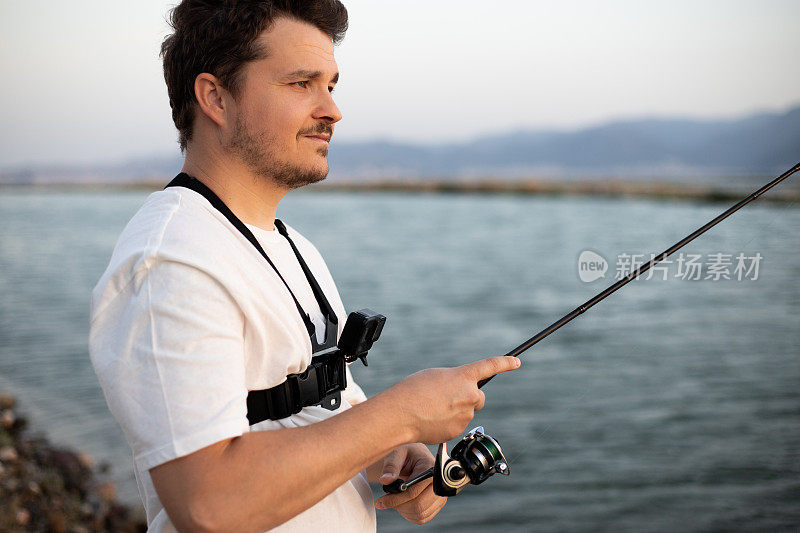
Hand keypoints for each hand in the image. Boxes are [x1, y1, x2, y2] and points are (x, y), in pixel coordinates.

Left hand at [372, 443, 445, 524]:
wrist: (414, 459)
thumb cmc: (405, 455)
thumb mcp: (396, 454)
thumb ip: (390, 466)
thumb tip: (386, 480)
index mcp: (430, 467)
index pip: (413, 491)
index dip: (395, 499)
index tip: (381, 502)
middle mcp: (438, 482)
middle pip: (418, 506)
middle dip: (398, 506)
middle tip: (386, 500)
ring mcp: (440, 494)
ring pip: (419, 514)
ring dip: (403, 510)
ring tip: (395, 499)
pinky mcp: (438, 504)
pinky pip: (422, 518)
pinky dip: (409, 514)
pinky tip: (403, 503)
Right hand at [382, 356, 520, 444]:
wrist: (401, 414)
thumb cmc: (413, 390)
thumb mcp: (436, 376)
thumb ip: (454, 381)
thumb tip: (461, 394)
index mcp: (464, 377)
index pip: (490, 366)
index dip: (505, 363)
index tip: (516, 362)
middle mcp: (469, 395)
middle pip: (479, 397)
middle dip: (470, 397)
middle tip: (450, 398)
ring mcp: (465, 415)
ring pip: (466, 412)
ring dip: (455, 411)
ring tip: (433, 409)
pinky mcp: (458, 431)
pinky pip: (457, 425)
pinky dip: (447, 423)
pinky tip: (432, 420)